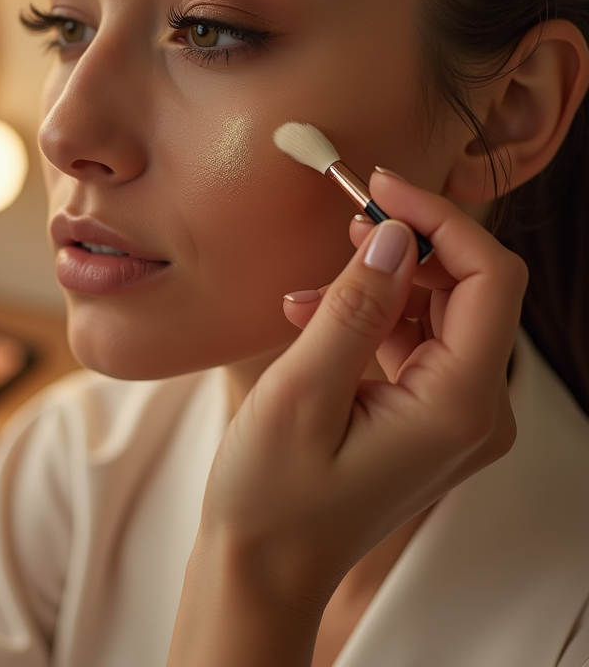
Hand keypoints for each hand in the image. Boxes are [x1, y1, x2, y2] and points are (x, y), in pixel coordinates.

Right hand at [204, 170, 523, 617]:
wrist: (264, 568)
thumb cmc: (272, 499)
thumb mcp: (301, 394)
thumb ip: (354, 308)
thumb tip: (392, 235)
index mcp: (458, 406)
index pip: (489, 278)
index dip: (439, 220)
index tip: (378, 187)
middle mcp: (475, 412)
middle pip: (469, 290)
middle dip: (404, 247)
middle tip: (341, 221)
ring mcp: (454, 418)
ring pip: (437, 312)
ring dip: (376, 286)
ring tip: (303, 300)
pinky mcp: (427, 418)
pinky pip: (415, 343)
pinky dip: (370, 319)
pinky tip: (313, 321)